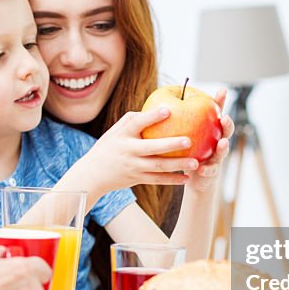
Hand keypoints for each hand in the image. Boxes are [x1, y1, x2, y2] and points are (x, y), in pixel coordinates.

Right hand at [69, 108, 201, 195]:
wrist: (93, 174)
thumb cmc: (109, 147)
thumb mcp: (115, 131)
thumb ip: (133, 119)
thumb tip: (157, 109)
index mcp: (122, 135)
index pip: (137, 123)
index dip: (152, 116)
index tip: (168, 110)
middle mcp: (128, 150)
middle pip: (152, 148)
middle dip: (171, 145)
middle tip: (189, 140)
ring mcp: (133, 166)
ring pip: (158, 167)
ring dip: (178, 165)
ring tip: (196, 163)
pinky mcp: (137, 179)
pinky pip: (157, 180)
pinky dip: (172, 180)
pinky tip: (187, 179)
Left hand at [184, 88, 233, 192]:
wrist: (192, 175)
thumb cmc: (186, 150)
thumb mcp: (181, 134)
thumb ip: (174, 121)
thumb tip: (157, 103)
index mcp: (211, 130)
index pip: (218, 113)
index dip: (220, 102)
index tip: (222, 90)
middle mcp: (217, 142)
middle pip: (226, 132)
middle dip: (228, 124)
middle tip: (224, 118)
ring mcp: (217, 157)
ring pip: (222, 151)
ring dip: (223, 147)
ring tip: (222, 143)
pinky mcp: (212, 172)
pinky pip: (210, 170)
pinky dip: (207, 169)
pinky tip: (201, 169)